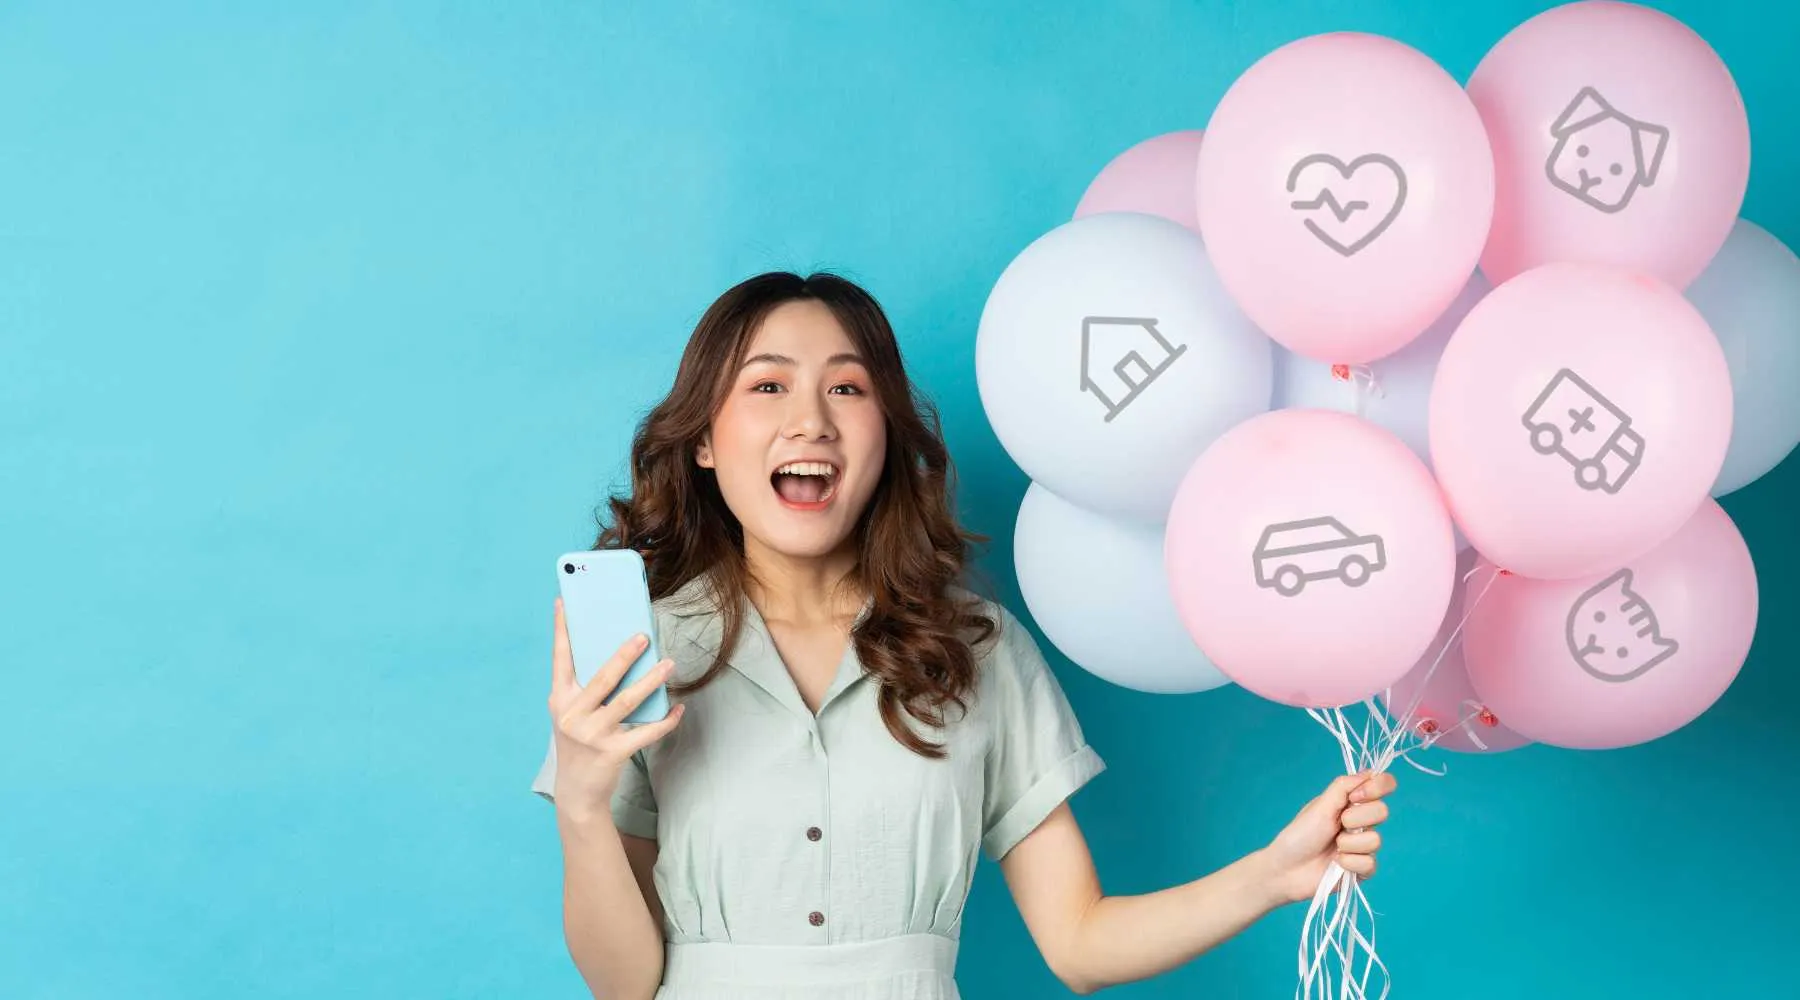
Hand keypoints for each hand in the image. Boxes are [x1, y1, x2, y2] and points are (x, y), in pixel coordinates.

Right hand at [546, 597, 685, 822]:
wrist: (576, 791)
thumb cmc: (578, 743)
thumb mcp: (570, 714)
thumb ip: (585, 688)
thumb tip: (617, 654)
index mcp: (559, 700)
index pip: (560, 658)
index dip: (562, 630)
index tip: (564, 602)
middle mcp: (572, 714)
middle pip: (603, 677)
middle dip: (624, 655)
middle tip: (644, 636)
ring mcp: (592, 734)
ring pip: (628, 701)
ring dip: (652, 681)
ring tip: (669, 664)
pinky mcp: (612, 752)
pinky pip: (646, 732)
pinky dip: (665, 721)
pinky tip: (678, 709)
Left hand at [1257, 771, 1396, 905]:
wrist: (1286, 869)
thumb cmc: (1299, 835)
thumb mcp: (1320, 806)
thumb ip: (1344, 786)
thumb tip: (1370, 772)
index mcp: (1352, 802)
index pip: (1383, 785)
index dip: (1377, 787)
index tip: (1355, 797)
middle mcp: (1361, 822)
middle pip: (1382, 811)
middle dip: (1355, 818)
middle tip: (1337, 824)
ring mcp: (1363, 846)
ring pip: (1376, 840)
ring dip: (1349, 843)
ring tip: (1333, 847)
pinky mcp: (1362, 869)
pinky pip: (1370, 863)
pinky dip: (1349, 862)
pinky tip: (1336, 863)